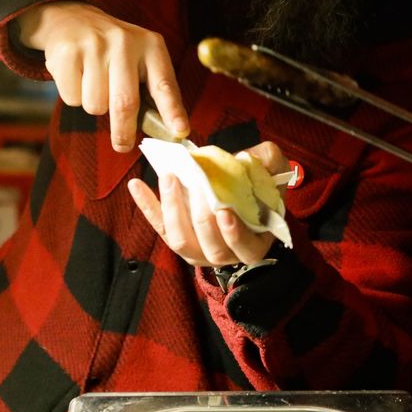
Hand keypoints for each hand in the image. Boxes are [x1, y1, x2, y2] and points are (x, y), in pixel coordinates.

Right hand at [17, 1, 187, 151]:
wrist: (72, 20)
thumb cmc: (114, 52)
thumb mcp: (140, 59)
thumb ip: (152, 90)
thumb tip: (167, 130)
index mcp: (151, 45)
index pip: (165, 84)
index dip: (173, 111)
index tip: (180, 131)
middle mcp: (125, 42)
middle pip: (126, 102)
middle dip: (124, 131)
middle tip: (123, 145)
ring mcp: (94, 45)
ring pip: (96, 105)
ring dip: (95, 106)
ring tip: (93, 84)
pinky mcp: (68, 52)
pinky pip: (72, 97)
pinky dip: (73, 96)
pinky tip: (77, 76)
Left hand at [126, 141, 287, 267]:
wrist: (245, 206)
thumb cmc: (261, 193)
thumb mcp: (275, 176)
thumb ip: (269, 163)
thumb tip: (247, 157)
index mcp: (254, 244)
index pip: (244, 245)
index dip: (234, 232)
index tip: (224, 211)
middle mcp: (225, 255)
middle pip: (210, 244)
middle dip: (200, 215)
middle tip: (196, 183)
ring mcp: (198, 252)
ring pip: (181, 240)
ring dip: (173, 209)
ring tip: (169, 178)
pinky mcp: (177, 240)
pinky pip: (160, 228)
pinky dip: (147, 207)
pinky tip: (136, 185)